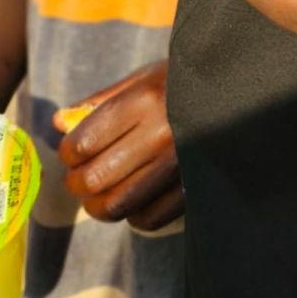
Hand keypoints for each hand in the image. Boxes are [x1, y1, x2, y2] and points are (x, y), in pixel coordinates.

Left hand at [54, 61, 182, 229]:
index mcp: (145, 100)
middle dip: (77, 183)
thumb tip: (59, 123)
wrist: (237, 93)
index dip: (68, 153)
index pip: (84, 143)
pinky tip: (132, 199)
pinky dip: (131, 216)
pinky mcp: (193, 188)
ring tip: (98, 194)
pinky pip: (148, 218)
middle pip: (96, 179)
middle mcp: (161, 134)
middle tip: (78, 177)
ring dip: (97, 205)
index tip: (71, 151)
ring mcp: (179, 165)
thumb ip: (99, 101)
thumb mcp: (142, 78)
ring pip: (118, 205)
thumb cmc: (181, 83)